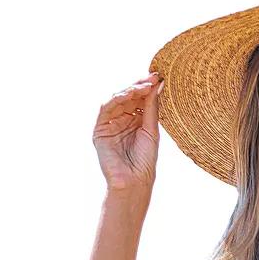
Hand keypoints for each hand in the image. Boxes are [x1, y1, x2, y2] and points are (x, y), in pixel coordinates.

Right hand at [92, 72, 163, 191]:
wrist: (134, 181)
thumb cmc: (145, 161)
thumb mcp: (151, 130)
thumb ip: (152, 108)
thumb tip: (157, 85)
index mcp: (135, 121)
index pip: (139, 100)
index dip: (148, 89)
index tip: (158, 78)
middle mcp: (122, 120)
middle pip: (129, 97)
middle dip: (140, 86)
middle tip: (152, 78)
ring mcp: (110, 124)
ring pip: (117, 100)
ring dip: (130, 90)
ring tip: (144, 86)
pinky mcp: (100, 129)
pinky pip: (106, 108)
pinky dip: (117, 98)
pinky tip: (129, 94)